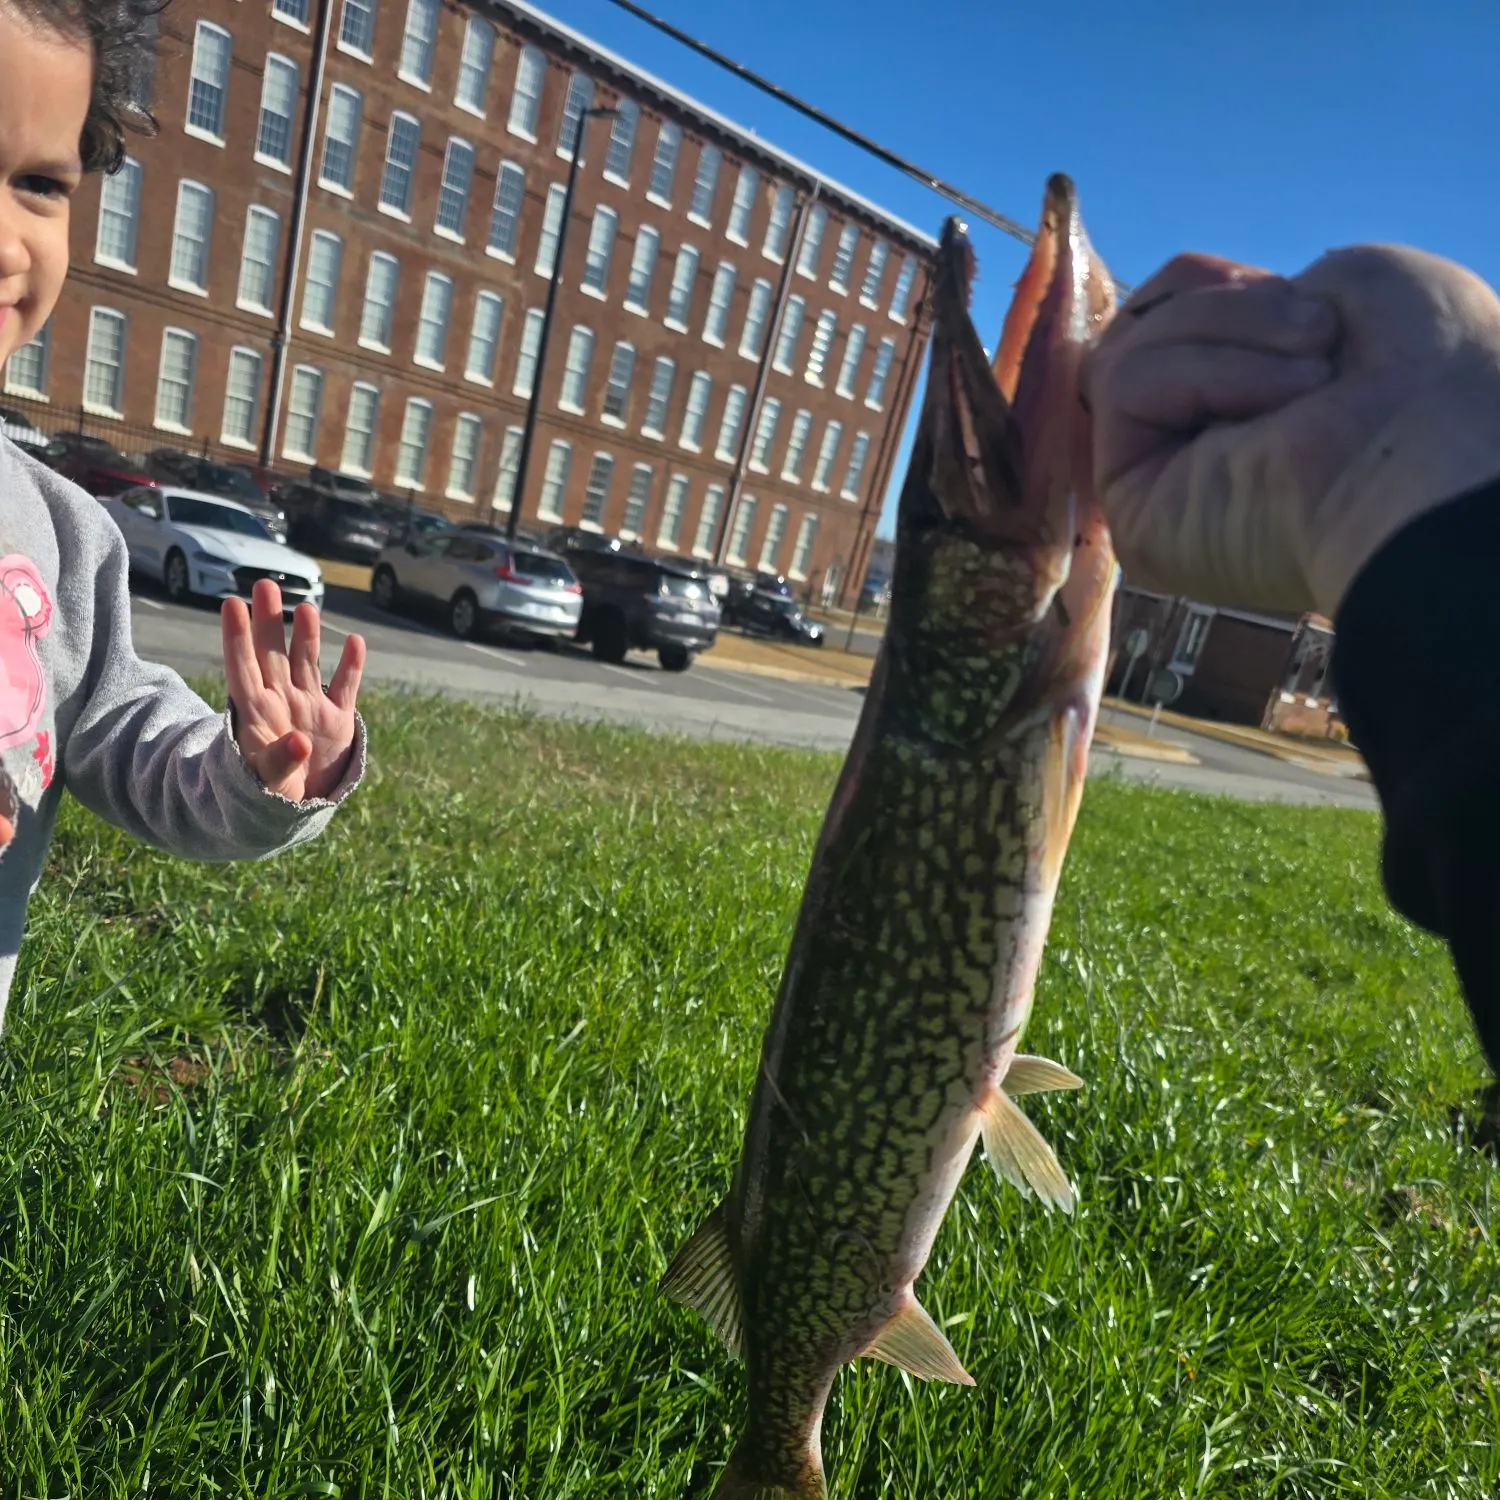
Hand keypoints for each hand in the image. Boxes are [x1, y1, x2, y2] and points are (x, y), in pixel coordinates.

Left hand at [221, 580, 365, 800]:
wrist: (292, 809)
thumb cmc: (268, 794)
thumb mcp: (268, 783)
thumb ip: (280, 760)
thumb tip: (301, 742)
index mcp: (257, 714)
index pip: (243, 667)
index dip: (237, 637)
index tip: (231, 604)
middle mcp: (281, 701)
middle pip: (272, 655)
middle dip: (268, 621)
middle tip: (265, 584)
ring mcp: (309, 707)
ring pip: (306, 663)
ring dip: (306, 636)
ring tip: (305, 608)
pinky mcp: (336, 720)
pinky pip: (345, 687)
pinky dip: (351, 665)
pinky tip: (354, 642)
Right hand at [1087, 244, 1499, 615]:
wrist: (1439, 452)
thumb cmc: (1425, 370)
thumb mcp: (1340, 284)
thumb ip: (1240, 301)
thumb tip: (1170, 315)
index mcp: (1245, 409)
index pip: (1173, 320)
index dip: (1222, 288)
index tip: (1309, 309)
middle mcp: (1198, 453)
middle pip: (1142, 329)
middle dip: (1224, 306)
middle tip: (1315, 335)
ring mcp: (1163, 484)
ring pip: (1128, 352)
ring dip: (1227, 329)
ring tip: (1308, 376)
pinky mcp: (1132, 508)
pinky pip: (1125, 388)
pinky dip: (1201, 372)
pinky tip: (1275, 404)